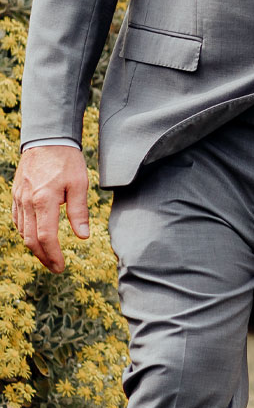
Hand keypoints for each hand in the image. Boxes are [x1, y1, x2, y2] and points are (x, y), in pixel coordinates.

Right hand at [12, 144, 90, 271]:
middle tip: (55, 267)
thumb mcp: (80, 184)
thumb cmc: (66, 161)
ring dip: (34, 247)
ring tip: (49, 256)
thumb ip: (79, 211)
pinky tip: (36, 237)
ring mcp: (19, 199)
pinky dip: (27, 233)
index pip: (46, 236)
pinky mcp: (17, 195)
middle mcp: (28, 202)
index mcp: (44, 200)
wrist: (46, 140)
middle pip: (31, 239)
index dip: (53, 255)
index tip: (61, 266)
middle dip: (43, 257)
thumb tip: (82, 236)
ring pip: (23, 231)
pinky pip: (18, 220)